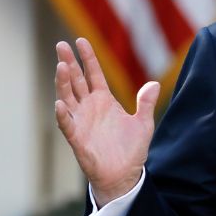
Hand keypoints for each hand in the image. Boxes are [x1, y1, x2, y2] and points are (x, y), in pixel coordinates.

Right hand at [54, 38, 159, 206]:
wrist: (124, 175)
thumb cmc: (131, 150)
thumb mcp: (143, 124)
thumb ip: (146, 104)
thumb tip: (155, 85)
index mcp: (104, 100)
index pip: (93, 73)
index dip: (87, 57)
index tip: (80, 40)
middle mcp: (89, 107)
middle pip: (76, 80)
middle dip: (69, 62)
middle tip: (61, 45)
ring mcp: (81, 121)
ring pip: (68, 97)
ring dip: (63, 82)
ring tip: (61, 66)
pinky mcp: (77, 138)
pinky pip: (67, 124)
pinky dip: (63, 114)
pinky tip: (61, 103)